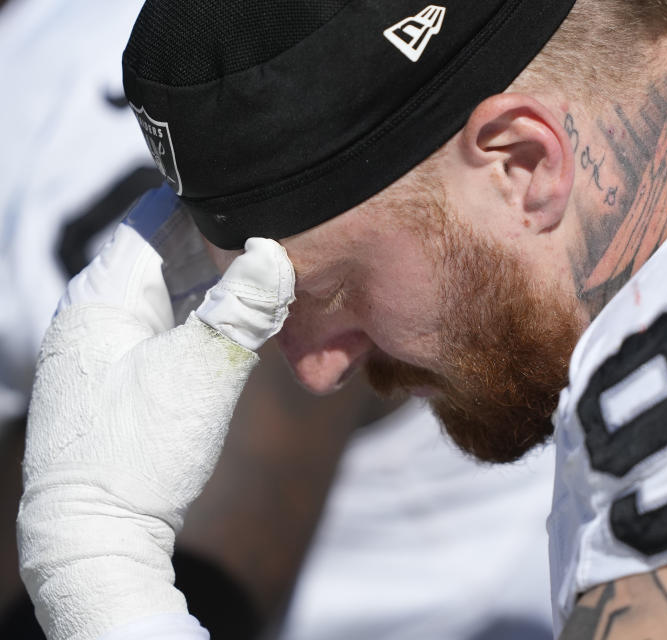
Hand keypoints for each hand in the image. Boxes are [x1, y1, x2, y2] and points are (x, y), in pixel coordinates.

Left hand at [17, 186, 294, 639]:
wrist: (95, 536)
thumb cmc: (140, 453)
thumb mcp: (200, 373)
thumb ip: (241, 309)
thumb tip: (277, 251)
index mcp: (101, 297)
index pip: (153, 217)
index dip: (208, 201)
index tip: (263, 194)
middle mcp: (94, 313)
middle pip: (163, 250)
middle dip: (221, 240)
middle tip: (280, 234)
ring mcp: (104, 346)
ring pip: (167, 289)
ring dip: (214, 281)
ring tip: (269, 273)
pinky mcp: (119, 376)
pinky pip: (164, 324)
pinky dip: (202, 315)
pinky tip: (239, 322)